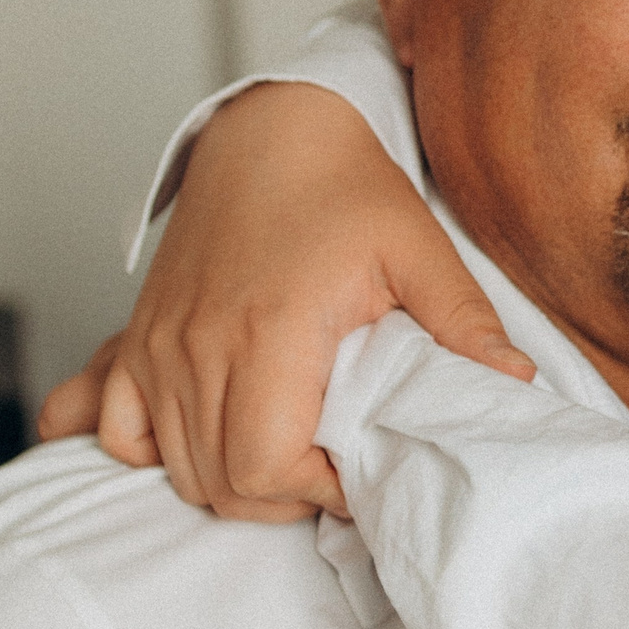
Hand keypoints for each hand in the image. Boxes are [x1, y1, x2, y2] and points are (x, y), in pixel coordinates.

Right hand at [37, 82, 534, 519]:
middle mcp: (198, 345)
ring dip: (230, 480)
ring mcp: (159, 343)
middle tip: (334, 468)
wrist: (272, 131)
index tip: (359, 471)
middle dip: (282, 497)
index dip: (316, 491)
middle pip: (219, 482)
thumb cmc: (343, 186)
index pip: (265, 467)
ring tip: (290, 452)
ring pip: (174, 466)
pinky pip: (114, 427)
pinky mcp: (140, 336)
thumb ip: (463, 321)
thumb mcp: (417, 246)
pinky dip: (152, 450)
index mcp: (268, 331)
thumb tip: (514, 383)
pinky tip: (204, 438)